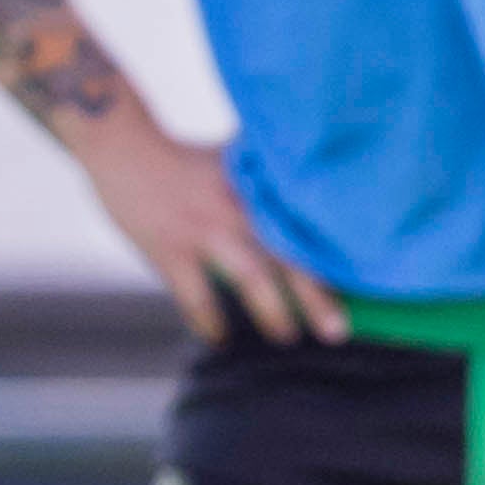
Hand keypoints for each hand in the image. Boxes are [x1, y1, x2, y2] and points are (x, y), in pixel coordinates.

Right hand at [78, 98, 334, 349]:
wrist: (121, 146)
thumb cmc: (184, 158)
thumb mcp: (232, 159)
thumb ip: (267, 178)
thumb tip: (309, 187)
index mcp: (256, 188)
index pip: (304, 226)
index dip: (333, 257)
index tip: (363, 285)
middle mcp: (237, 208)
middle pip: (287, 256)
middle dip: (315, 296)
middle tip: (338, 332)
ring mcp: (202, 230)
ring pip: (250, 277)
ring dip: (272, 312)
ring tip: (288, 337)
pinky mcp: (168, 249)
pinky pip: (195, 297)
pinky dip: (209, 322)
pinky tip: (219, 339)